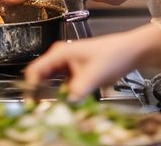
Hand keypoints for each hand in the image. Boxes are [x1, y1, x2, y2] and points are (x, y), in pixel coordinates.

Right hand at [24, 27, 154, 99]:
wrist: (130, 51)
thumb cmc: (113, 56)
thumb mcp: (93, 76)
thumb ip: (77, 92)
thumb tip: (66, 105)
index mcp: (59, 53)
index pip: (34, 70)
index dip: (31, 88)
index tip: (33, 103)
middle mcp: (60, 57)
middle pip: (41, 77)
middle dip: (41, 93)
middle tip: (44, 109)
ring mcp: (68, 63)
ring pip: (52, 82)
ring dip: (55, 95)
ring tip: (59, 107)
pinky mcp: (75, 70)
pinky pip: (63, 84)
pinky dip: (65, 93)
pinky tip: (71, 101)